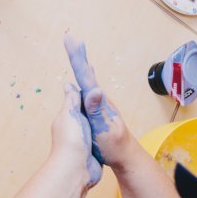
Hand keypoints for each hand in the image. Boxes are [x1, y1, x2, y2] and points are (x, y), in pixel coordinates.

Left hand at [51, 83, 101, 186]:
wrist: (76, 168)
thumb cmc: (72, 140)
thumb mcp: (71, 114)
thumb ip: (71, 100)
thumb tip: (68, 84)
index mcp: (66, 118)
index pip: (76, 102)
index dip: (86, 94)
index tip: (95, 84)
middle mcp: (72, 128)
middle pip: (85, 114)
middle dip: (94, 107)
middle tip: (107, 97)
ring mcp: (81, 140)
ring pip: (91, 126)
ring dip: (98, 121)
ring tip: (110, 112)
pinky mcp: (90, 150)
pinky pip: (96, 139)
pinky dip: (101, 134)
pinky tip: (108, 131)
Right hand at [63, 35, 135, 168]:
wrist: (126, 157)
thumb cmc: (114, 146)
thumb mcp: (104, 129)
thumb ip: (97, 110)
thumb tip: (94, 89)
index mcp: (98, 101)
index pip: (86, 75)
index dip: (77, 57)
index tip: (70, 40)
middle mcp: (98, 99)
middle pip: (86, 73)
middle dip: (78, 56)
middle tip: (71, 39)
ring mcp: (98, 105)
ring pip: (87, 81)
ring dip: (81, 65)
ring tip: (78, 53)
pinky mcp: (96, 112)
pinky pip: (86, 92)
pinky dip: (83, 81)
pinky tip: (81, 83)